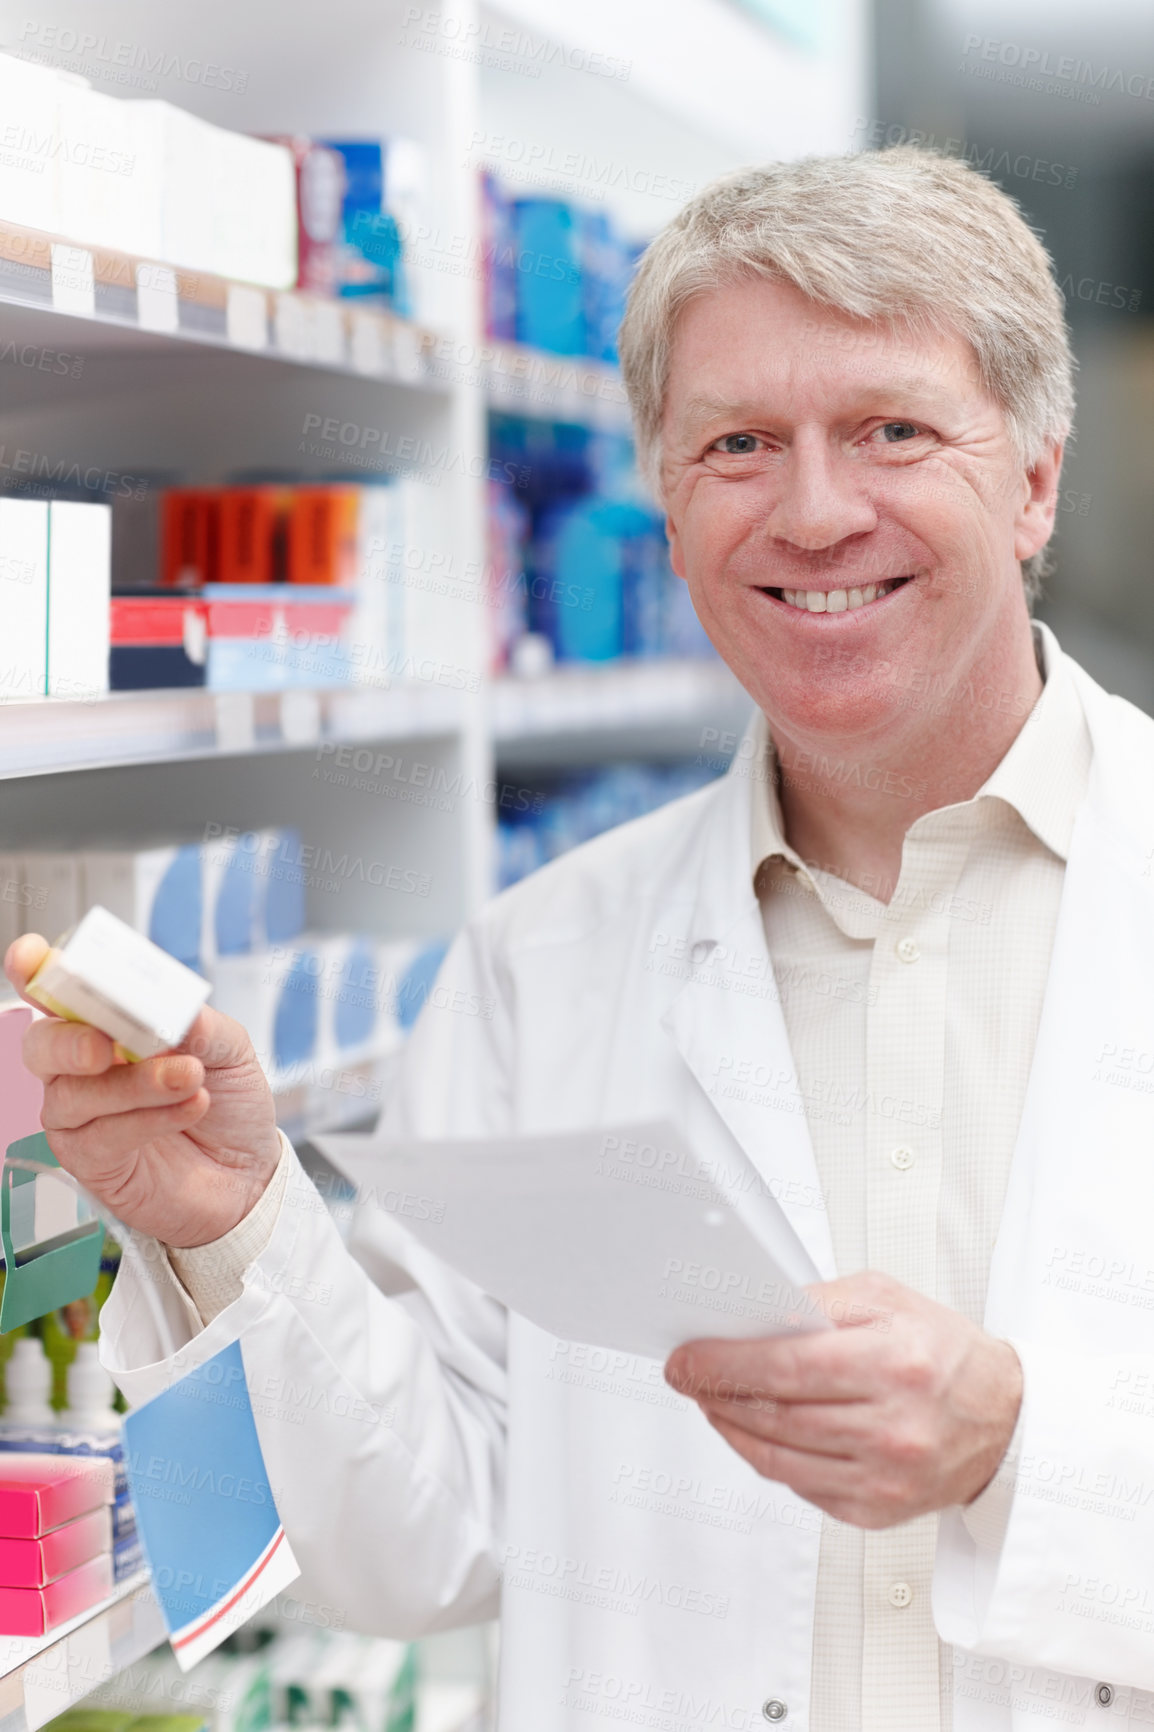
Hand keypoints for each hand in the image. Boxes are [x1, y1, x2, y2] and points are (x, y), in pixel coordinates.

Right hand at [6, 934, 281, 1248]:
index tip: (32, 958)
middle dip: (70, 1041)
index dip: (35, 972)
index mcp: (107, 1024)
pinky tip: (188, 1108)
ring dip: (136, 1084)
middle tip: (107, 1045)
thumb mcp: (230, 1050)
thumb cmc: (230, 1103)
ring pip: (76, 1094)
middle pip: (43, 1044)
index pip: (57, 992)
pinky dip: (148, 1119)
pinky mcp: (91, 1160)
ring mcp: (81, 1116)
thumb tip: (176, 1013)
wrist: (250, 1172)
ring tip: (190, 1078)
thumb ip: (201, 1026)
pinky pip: (101, 1136)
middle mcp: (82, 1066)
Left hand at [664, 1270, 1021, 1527]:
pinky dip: (765, 1457)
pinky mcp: (876, 1511)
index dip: (725, 1363)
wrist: (1005, 1422)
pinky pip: (799, 1486)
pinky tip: (753, 1431)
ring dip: (730, 1427)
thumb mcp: (888, 1298)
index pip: (787, 1367)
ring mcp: (884, 1477)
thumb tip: (754, 1315)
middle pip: (775, 1415)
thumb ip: (819, 1302)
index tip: (688, 1356)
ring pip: (777, 1458)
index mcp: (896, 1364)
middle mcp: (892, 1428)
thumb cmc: (944, 1353)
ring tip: (712, 1400)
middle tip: (688, 1375)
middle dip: (716, 1393)